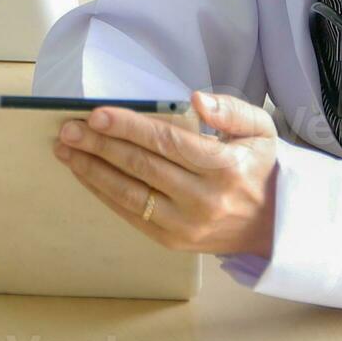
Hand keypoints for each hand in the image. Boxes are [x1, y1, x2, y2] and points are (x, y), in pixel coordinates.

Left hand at [53, 91, 279, 257]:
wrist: (274, 225)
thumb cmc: (259, 168)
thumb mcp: (261, 130)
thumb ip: (232, 110)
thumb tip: (196, 100)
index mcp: (225, 167)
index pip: (168, 143)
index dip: (129, 128)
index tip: (97, 114)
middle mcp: (204, 199)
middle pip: (142, 167)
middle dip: (100, 146)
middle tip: (69, 129)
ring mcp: (186, 224)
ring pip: (129, 194)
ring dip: (92, 171)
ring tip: (66, 151)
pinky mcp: (172, 240)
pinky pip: (130, 214)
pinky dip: (103, 192)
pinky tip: (85, 174)